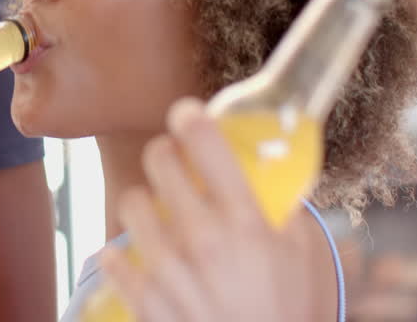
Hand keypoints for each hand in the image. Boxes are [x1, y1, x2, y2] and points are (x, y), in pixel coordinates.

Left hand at [100, 97, 320, 321]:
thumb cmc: (291, 314)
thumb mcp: (303, 256)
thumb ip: (283, 210)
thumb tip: (269, 173)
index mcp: (245, 221)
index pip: (205, 142)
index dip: (191, 117)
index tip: (188, 114)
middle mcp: (202, 238)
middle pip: (159, 160)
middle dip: (166, 155)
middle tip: (174, 164)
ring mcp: (169, 270)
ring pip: (131, 201)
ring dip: (144, 202)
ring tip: (159, 214)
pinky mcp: (145, 301)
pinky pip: (113, 256)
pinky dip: (122, 255)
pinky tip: (137, 257)